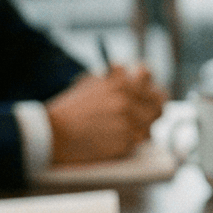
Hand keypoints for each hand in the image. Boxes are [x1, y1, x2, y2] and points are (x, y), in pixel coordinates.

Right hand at [45, 66, 164, 164]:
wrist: (53, 134)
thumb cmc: (69, 109)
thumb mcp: (89, 83)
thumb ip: (113, 76)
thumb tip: (129, 69)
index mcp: (119, 83)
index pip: (147, 74)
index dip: (146, 81)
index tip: (145, 87)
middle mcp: (128, 101)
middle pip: (159, 102)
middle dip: (153, 106)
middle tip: (148, 111)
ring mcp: (128, 123)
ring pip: (150, 125)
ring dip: (142, 126)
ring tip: (126, 128)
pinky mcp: (126, 143)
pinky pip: (138, 141)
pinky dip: (130, 141)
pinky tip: (115, 139)